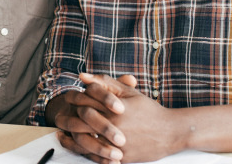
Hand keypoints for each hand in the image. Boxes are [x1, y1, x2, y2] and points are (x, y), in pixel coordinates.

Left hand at [55, 73, 183, 162]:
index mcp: (114, 107)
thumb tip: (82, 76)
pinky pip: (98, 158)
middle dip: (67, 118)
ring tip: (62, 134)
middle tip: (59, 118)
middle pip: (81, 121)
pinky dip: (85, 153)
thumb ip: (105, 83)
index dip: (73, 98)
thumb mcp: (129, 93)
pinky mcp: (122, 158)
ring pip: (86, 142)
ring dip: (71, 138)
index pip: (85, 100)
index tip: (68, 99)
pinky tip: (78, 148)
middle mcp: (114, 125)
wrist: (172, 132)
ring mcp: (117, 143)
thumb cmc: (150, 110)